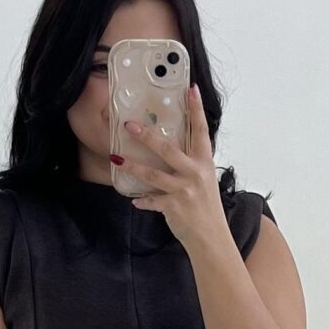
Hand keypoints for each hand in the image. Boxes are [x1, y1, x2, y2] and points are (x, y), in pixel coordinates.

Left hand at [114, 84, 229, 253]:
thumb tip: (170, 149)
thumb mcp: (204, 181)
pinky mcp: (174, 207)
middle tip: (128, 124)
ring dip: (132, 166)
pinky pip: (152, 201)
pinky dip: (142, 201)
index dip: (196, 110)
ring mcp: (184, 190)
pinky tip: (133, 200)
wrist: (212, 238)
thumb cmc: (206, 208)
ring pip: (153, 174)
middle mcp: (195, 173)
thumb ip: (190, 164)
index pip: (201, 131)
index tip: (191, 89)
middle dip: (147, 136)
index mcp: (204, 163)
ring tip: (115, 157)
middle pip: (168, 149)